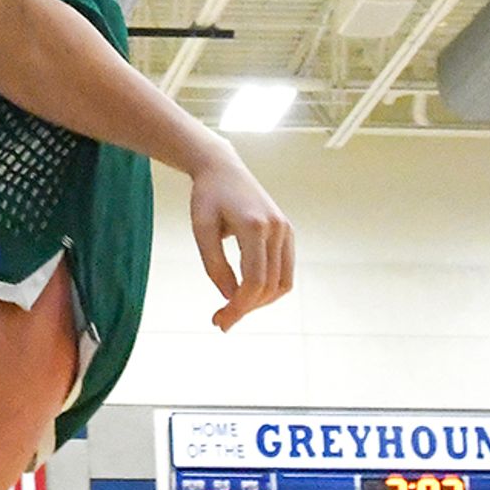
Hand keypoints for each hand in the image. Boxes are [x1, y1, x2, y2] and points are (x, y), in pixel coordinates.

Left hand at [185, 148, 293, 328]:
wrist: (223, 168)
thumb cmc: (207, 197)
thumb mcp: (201, 230)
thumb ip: (214, 265)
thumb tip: (229, 297)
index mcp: (254, 226)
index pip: (254, 280)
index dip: (239, 306)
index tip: (220, 321)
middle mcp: (277, 229)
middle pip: (269, 286)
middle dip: (246, 308)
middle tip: (221, 321)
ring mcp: (286, 230)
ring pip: (283, 283)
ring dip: (260, 302)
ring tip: (234, 308)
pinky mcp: (287, 233)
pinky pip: (285, 272)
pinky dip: (269, 288)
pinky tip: (247, 293)